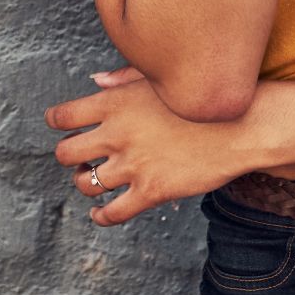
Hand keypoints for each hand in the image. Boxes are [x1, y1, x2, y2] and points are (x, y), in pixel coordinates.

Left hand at [46, 66, 260, 226]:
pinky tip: (99, 213)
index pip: (64, 115)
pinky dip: (100, 216)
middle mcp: (117, 133)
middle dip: (67, 156)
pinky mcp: (151, 190)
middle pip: (65, 153)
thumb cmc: (199, 99)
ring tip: (90, 178)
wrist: (239, 126)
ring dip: (83, 182)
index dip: (56, 122)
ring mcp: (133, 164)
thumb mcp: (158, 79)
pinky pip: (112, 213)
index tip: (59, 125)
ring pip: (85, 183)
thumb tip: (95, 80)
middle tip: (77, 155)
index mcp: (114, 102)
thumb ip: (122, 79)